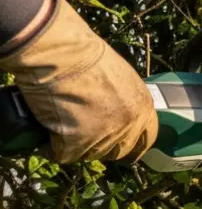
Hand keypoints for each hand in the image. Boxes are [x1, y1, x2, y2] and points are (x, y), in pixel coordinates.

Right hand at [0, 0, 156, 162]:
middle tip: (83, 134)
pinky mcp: (77, 144)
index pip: (147, 139)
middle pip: (118, 151)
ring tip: (62, 123)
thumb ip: (124, 100)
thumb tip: (113, 112)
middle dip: (102, 146)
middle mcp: (129, 125)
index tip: (121, 146)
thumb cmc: (84, 55)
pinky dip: (51, 146)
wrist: (59, 54)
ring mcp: (104, 137)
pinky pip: (62, 154)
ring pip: (90, 154)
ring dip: (76, 144)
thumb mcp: (119, 78)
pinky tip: (47, 132)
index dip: (132, 144)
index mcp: (143, 107)